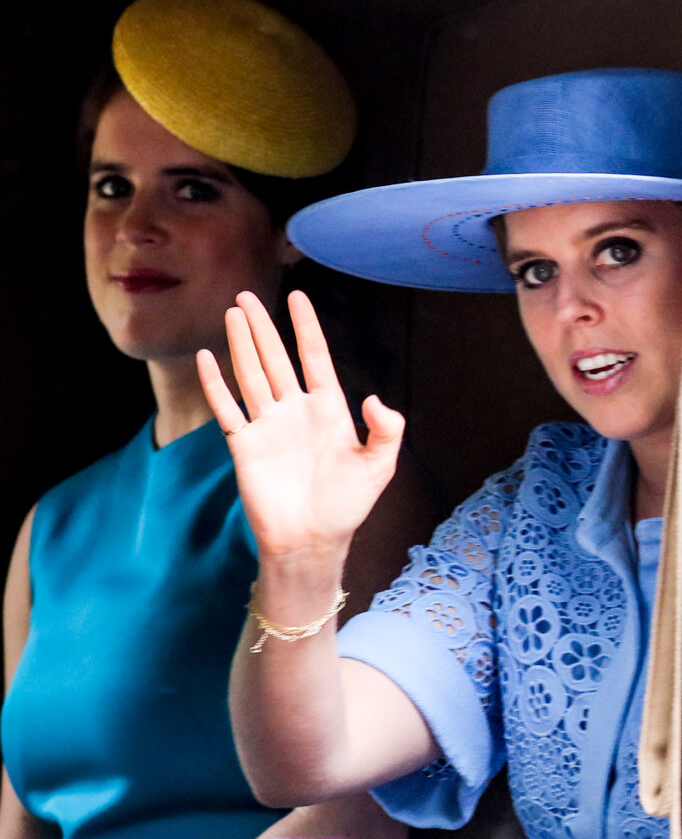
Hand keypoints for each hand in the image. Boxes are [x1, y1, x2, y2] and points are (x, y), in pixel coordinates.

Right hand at [196, 290, 404, 559]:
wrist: (311, 542)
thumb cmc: (346, 506)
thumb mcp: (378, 466)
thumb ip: (386, 431)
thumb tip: (376, 399)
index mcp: (327, 408)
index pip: (314, 356)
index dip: (306, 326)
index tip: (298, 296)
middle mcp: (295, 410)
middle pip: (276, 358)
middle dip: (263, 327)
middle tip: (247, 295)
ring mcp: (268, 426)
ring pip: (251, 375)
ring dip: (241, 345)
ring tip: (233, 314)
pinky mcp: (245, 446)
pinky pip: (227, 410)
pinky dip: (215, 385)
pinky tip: (206, 359)